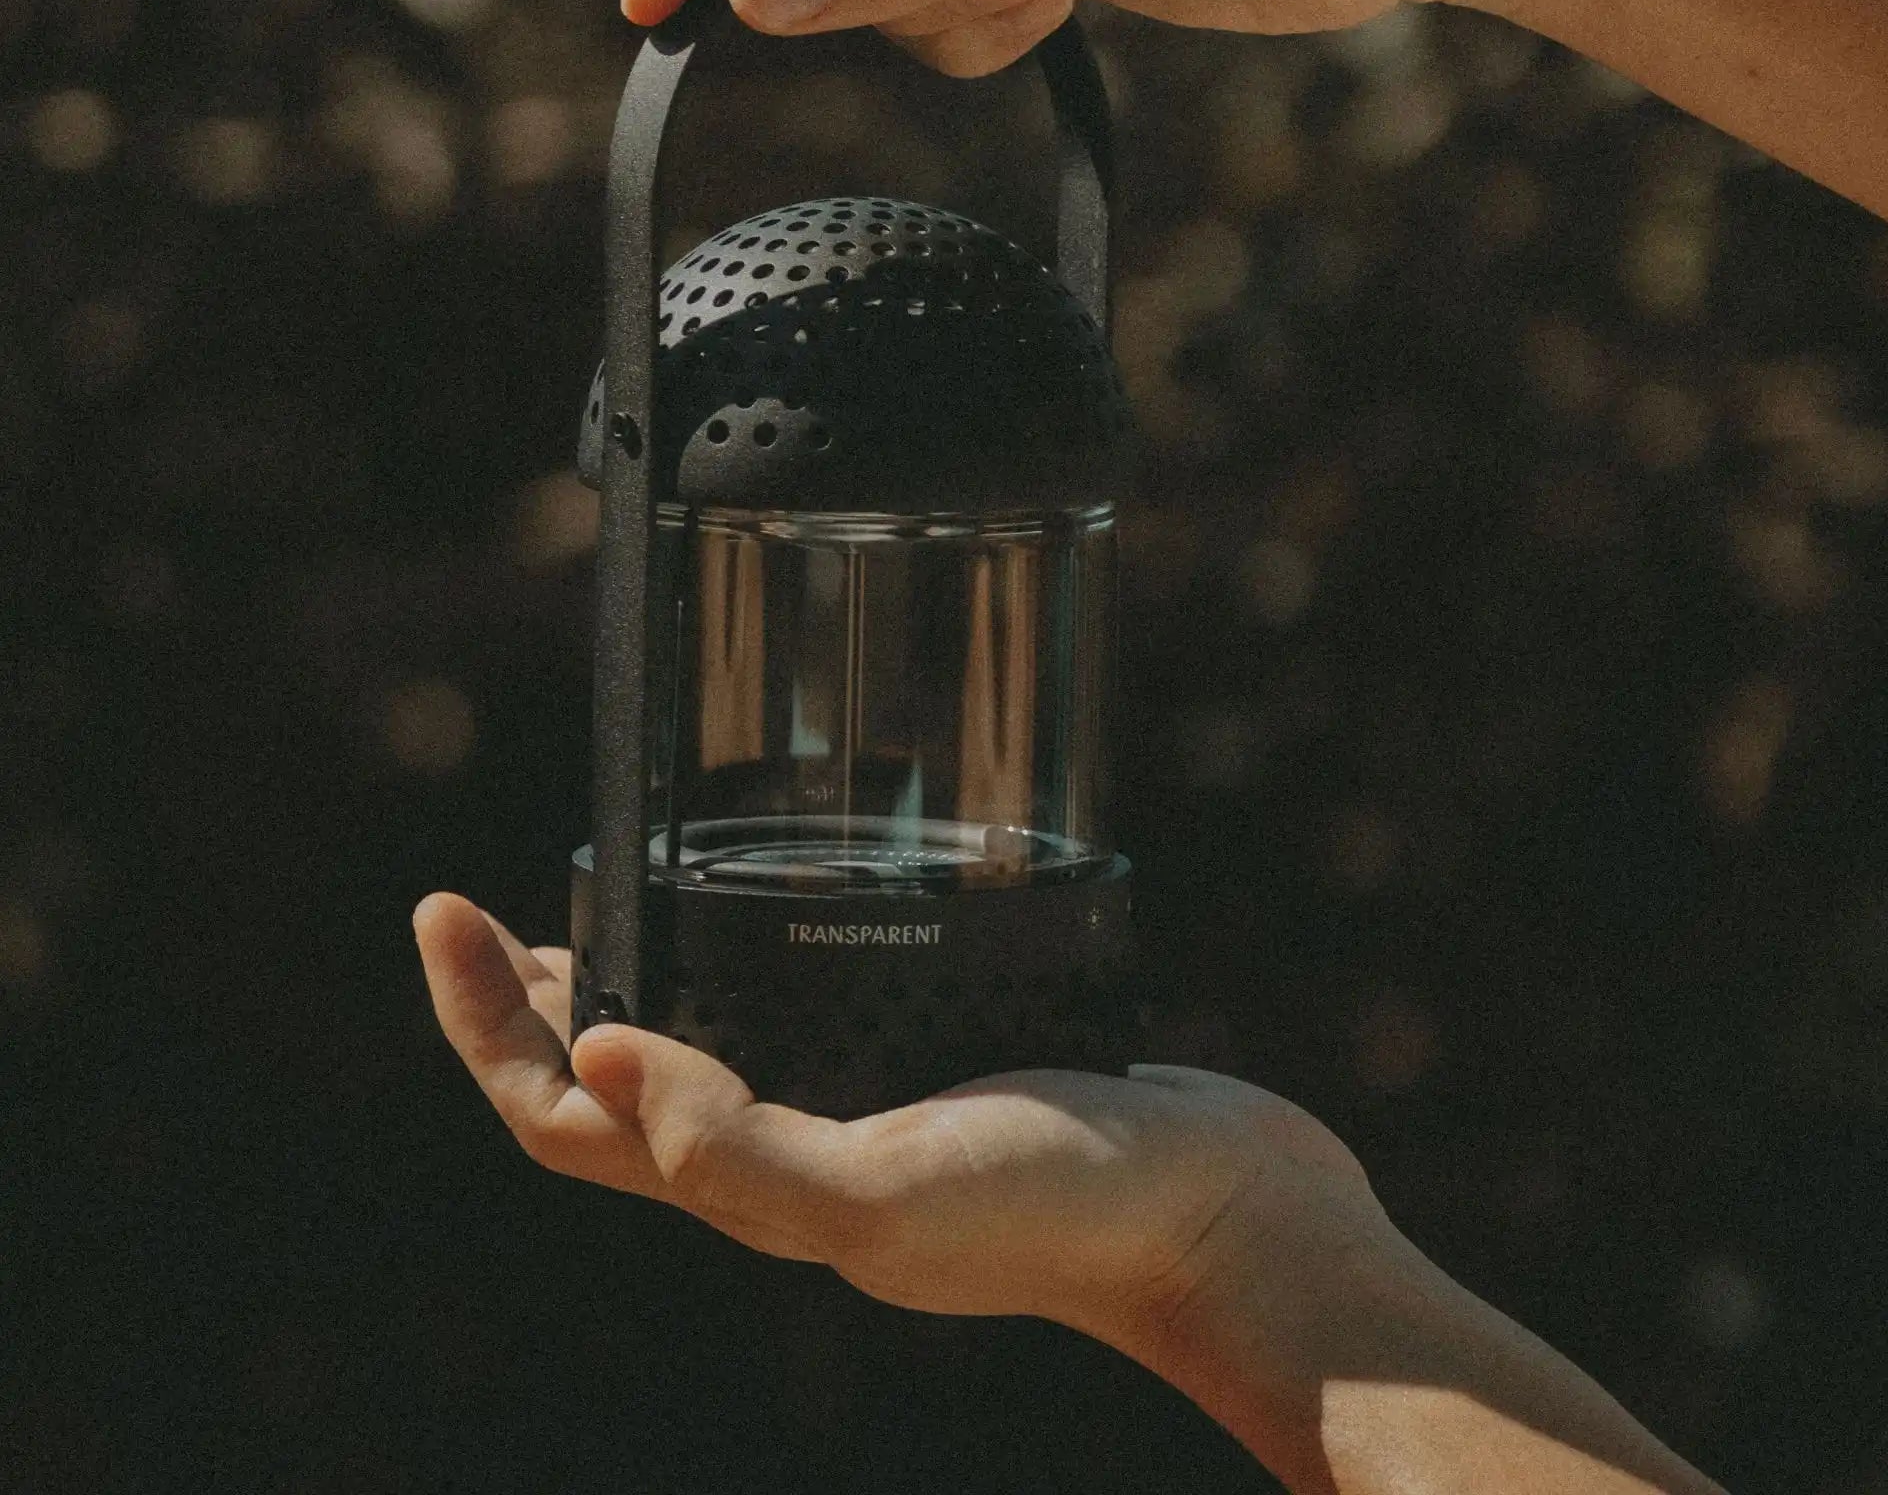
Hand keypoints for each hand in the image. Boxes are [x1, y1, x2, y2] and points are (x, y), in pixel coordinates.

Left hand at [411, 892, 1391, 1351]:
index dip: (481, 1026)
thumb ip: (742, 1149)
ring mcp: (860, 1107)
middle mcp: (790, 1151)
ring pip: (698, 1047)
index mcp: (755, 1189)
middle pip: (608, 1087)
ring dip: (622, 980)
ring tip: (592, 902)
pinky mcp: (929, 1061)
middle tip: (477, 902)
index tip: (442, 907)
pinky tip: (778, 901)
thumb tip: (599, 1057)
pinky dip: (747, 955)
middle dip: (523, 1002)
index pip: (562, 1119)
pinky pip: (800, 1010)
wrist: (1222, 1210)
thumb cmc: (1065, 1206)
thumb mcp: (889, 1190)